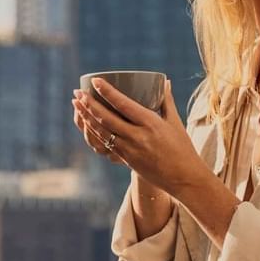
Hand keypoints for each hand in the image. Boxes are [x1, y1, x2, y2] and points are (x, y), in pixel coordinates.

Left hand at [73, 78, 200, 196]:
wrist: (183, 178)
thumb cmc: (182, 148)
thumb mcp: (175, 122)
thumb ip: (166, 101)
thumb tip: (164, 81)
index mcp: (151, 123)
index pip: (124, 104)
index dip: (107, 92)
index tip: (95, 81)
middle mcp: (138, 136)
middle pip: (106, 118)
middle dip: (89, 104)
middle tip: (77, 92)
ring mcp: (130, 150)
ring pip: (102, 132)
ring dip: (86, 117)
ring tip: (76, 104)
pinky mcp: (126, 160)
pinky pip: (105, 144)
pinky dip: (93, 131)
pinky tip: (85, 122)